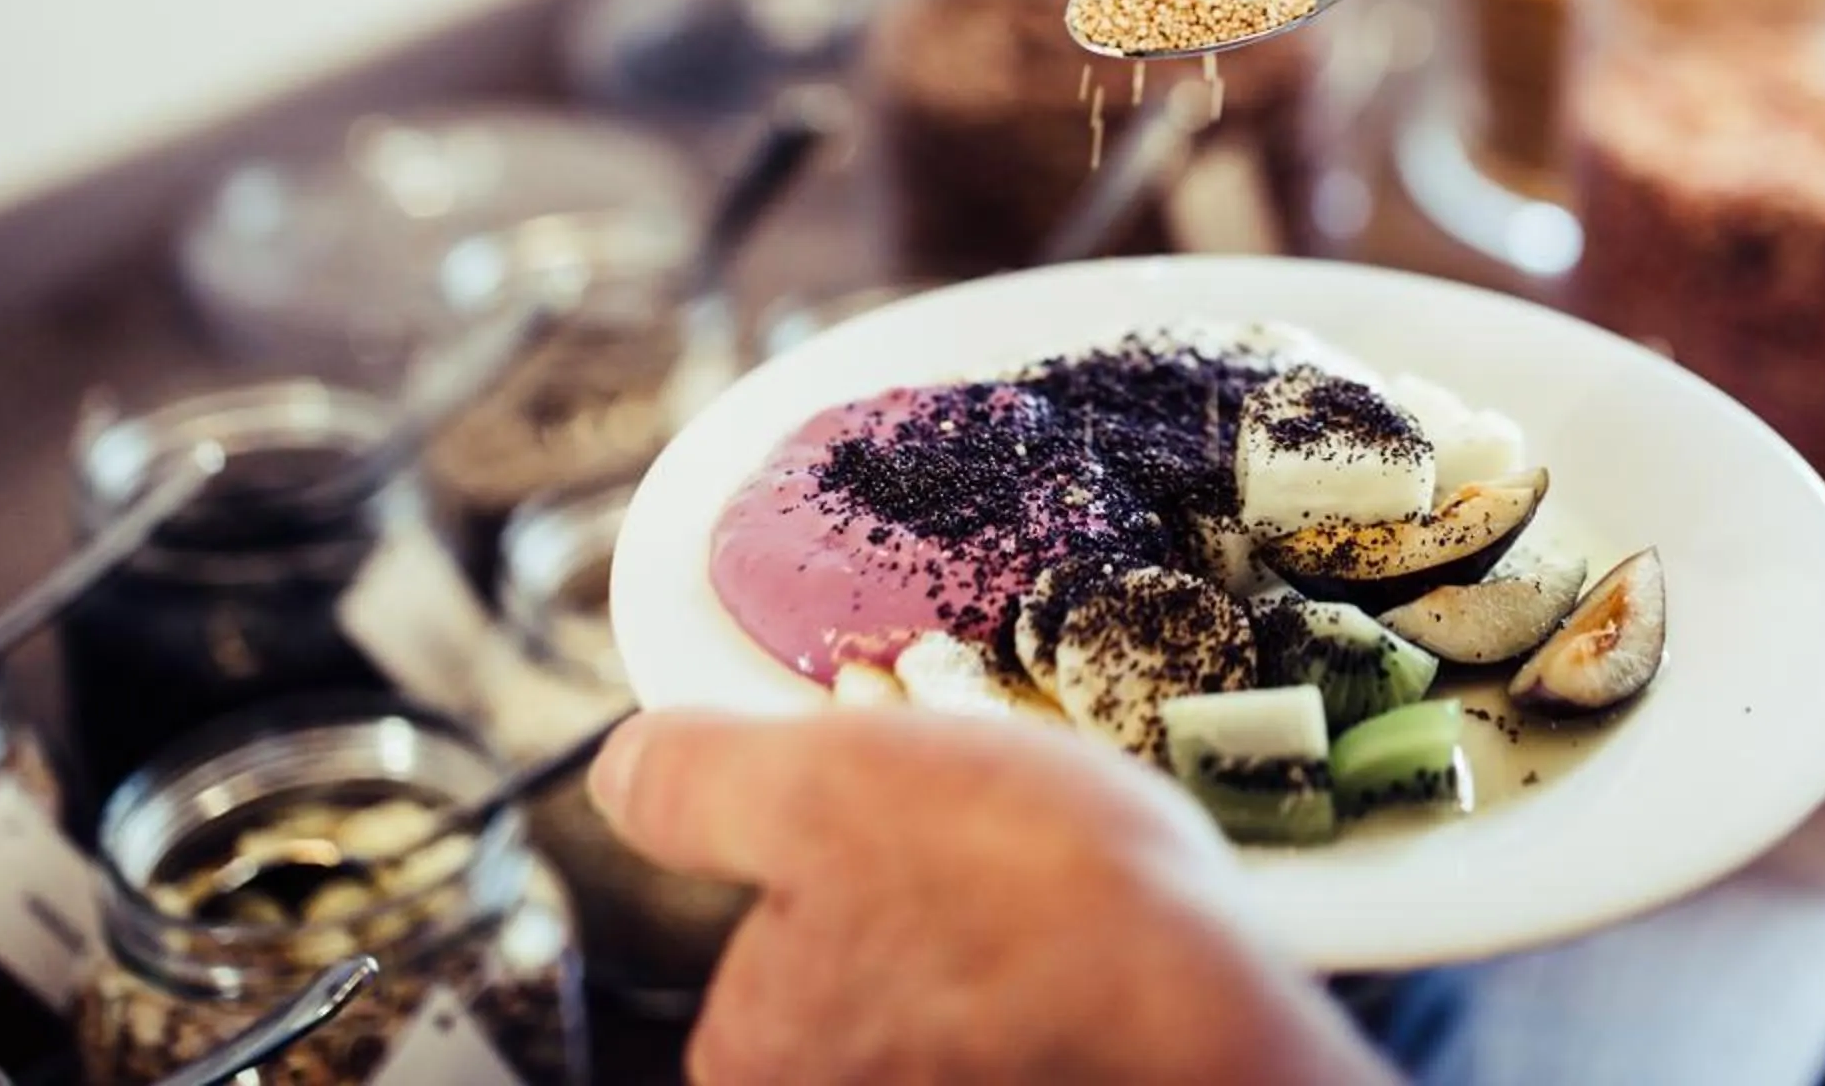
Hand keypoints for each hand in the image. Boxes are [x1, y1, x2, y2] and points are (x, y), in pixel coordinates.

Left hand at [591, 708, 1395, 1085]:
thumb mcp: (825, 784)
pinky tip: (1102, 962)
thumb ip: (700, 781)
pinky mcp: (1041, 1083)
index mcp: (750, 1050)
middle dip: (926, 911)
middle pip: (862, 981)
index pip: (760, 945)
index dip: (839, 858)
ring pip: (953, 1008)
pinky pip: (1028, 1033)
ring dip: (1005, 952)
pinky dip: (1061, 999)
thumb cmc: (1026, 894)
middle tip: (1003, 850)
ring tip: (1068, 900)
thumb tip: (621, 770)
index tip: (915, 820)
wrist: (1204, 1010)